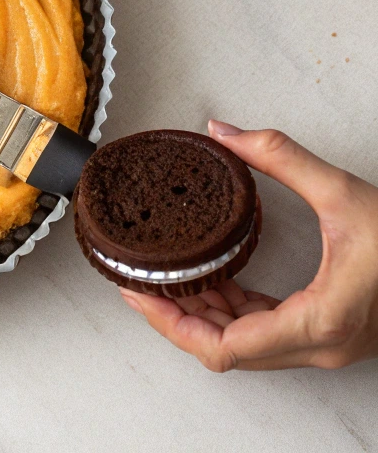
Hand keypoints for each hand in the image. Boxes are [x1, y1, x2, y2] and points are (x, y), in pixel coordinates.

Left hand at [120, 121, 377, 370]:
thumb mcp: (344, 192)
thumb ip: (280, 158)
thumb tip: (224, 132)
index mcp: (317, 323)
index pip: (223, 347)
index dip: (170, 322)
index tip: (137, 291)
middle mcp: (318, 345)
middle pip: (224, 350)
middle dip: (176, 314)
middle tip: (139, 279)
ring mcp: (325, 343)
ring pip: (244, 343)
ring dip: (202, 311)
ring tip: (167, 272)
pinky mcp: (329, 331)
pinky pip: (265, 331)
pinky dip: (231, 309)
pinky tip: (213, 277)